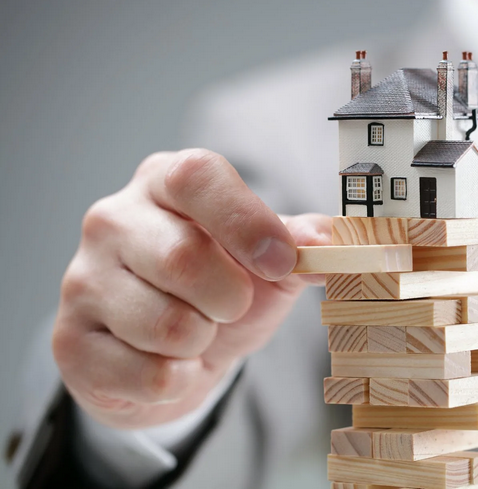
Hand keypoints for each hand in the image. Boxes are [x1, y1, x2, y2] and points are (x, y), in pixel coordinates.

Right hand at [53, 149, 329, 429]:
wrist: (172, 355)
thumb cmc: (221, 293)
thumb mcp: (267, 263)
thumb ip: (300, 244)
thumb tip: (330, 238)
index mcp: (165, 183)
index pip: (197, 177)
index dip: (246, 221)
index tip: (281, 262)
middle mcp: (113, 219)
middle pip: (184, 258)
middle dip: (230, 298)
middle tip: (230, 306)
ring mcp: (82, 279)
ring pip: (167, 325)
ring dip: (202, 342)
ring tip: (194, 333)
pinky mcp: (69, 341)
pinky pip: (149, 374)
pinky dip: (179, 380)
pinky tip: (169, 362)